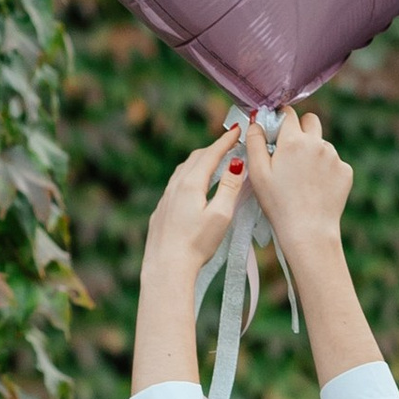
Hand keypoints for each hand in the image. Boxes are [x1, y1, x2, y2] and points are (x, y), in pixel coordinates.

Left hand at [142, 128, 245, 286]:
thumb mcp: (220, 215)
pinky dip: (188, 177)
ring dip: (200, 162)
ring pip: (183, 170)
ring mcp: (165, 198)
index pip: (211, 154)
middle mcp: (175, 186)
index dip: (226, 141)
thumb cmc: (196, 244)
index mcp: (191, 184)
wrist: (166, 267)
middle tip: (228, 145)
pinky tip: (192, 187)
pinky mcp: (161, 211)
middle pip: (195, 158)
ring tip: (212, 162)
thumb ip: (230, 188)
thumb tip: (237, 163)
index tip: (237, 131)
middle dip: (213, 149)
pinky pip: (175, 185)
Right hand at [241, 111, 351, 254]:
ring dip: (313, 153)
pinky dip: (326, 170)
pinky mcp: (346, 172)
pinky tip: (317, 188)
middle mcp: (317, 143)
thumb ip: (254, 141)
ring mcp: (334, 157)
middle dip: (301, 129)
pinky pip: (334, 162)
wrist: (309, 232)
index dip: (281, 121)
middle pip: (311, 121)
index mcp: (293, 140)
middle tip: (292, 151)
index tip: (277, 133)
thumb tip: (256, 121)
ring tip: (303, 179)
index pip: (288, 113)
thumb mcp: (258, 173)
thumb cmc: (279, 204)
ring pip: (322, 144)